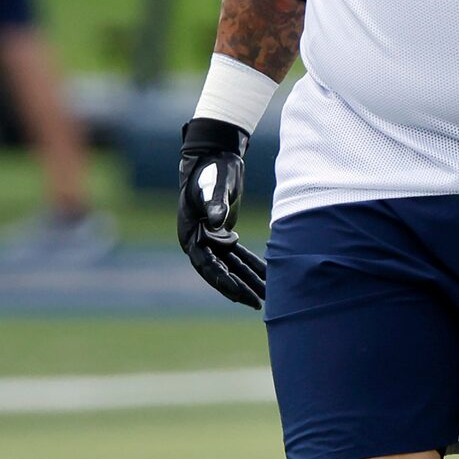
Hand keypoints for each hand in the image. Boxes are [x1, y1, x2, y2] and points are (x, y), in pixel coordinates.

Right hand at [176, 117, 265, 308]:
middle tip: (257, 304)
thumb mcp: (214, 186)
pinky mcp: (224, 234)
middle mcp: (198, 241)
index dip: (221, 279)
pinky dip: (253, 266)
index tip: (237, 291)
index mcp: (189, 234)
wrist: (215, 154)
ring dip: (249, 281)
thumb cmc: (212, 169)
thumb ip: (216, 205)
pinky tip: (268, 277)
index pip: (205, 264)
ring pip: (232, 266)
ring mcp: (211, 239)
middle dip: (239, 288)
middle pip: (220, 271)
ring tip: (268, 298)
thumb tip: (218, 224)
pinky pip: (239, 256)